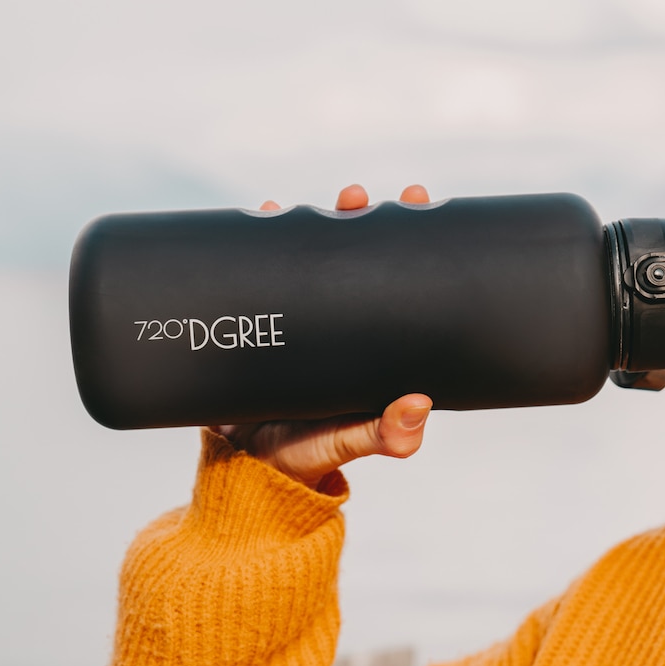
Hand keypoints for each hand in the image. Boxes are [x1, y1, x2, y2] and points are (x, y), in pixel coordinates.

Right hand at [211, 183, 434, 487]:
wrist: (245, 467)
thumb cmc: (309, 452)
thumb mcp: (351, 441)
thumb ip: (385, 434)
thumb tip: (419, 406)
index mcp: (369, 337)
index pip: (393, 275)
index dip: (407, 237)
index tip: (417, 201)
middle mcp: (336, 319)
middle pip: (350, 254)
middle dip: (356, 217)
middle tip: (356, 198)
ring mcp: (296, 316)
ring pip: (303, 256)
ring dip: (302, 223)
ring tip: (296, 205)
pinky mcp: (257, 320)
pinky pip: (256, 274)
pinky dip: (255, 244)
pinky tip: (260, 218)